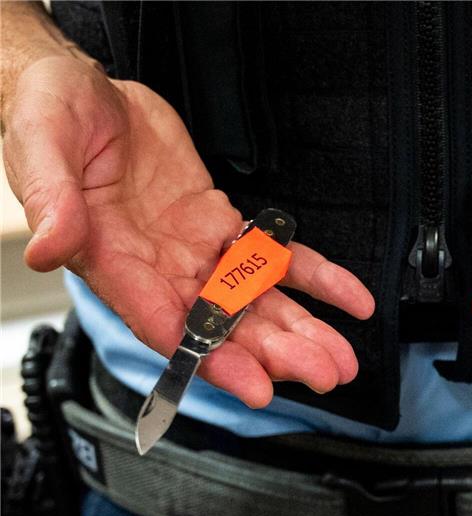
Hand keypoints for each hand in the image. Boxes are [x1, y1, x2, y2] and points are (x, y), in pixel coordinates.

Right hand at [3, 56, 373, 406]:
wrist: (81, 92)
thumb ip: (52, 201)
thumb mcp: (42, 145)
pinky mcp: (218, 223)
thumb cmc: (48, 118)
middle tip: (324, 374)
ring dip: (301, 330)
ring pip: (255, 300)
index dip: (214, 361)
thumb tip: (48, 248)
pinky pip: (273, 255)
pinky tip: (348, 299)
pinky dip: (314, 277)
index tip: (257, 386)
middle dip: (277, 353)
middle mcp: (158, 267)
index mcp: (113, 262)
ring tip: (341, 355)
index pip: (168, 326)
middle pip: (225, 325)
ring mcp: (193, 249)